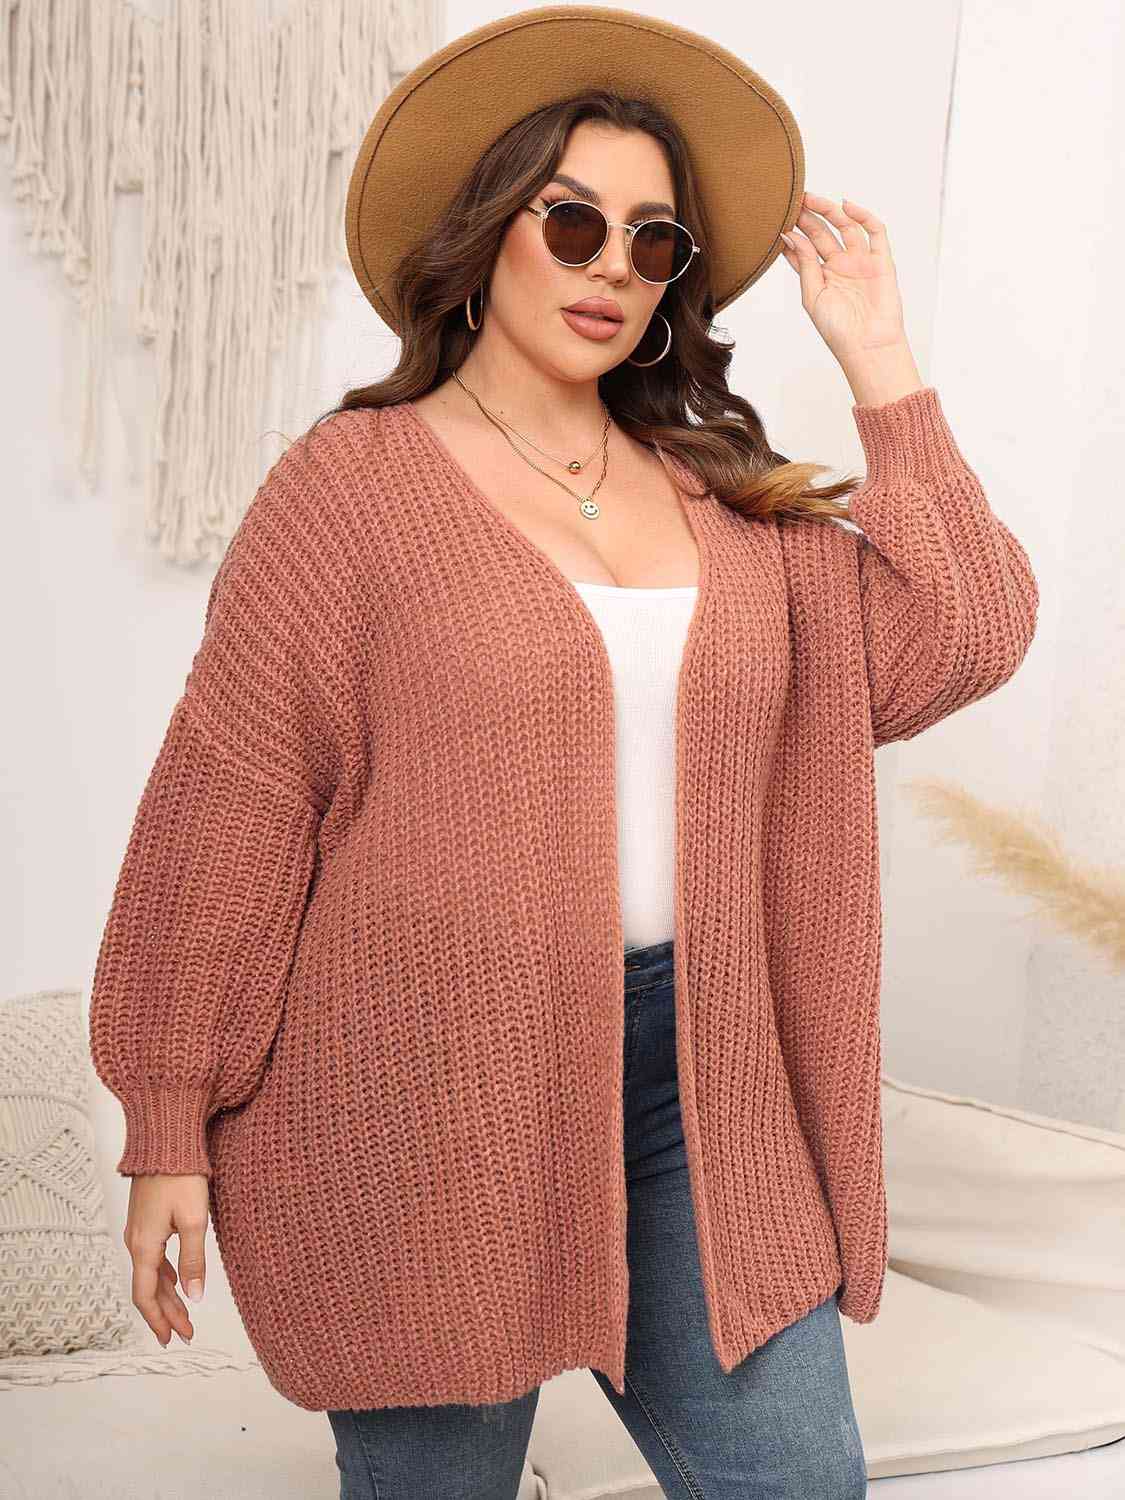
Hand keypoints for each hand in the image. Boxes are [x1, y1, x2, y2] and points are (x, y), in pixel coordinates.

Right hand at [123, 1173, 209, 1346]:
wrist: (165, 1141)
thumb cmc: (181, 1176)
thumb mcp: (195, 1220)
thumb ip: (194, 1260)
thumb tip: (193, 1298)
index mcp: (144, 1246)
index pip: (145, 1296)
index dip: (159, 1320)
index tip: (173, 1339)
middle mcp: (135, 1241)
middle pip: (148, 1288)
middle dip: (166, 1313)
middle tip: (185, 1334)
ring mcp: (139, 1230)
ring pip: (150, 1273)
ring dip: (166, 1295)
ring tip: (184, 1314)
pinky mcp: (146, 1219)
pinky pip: (151, 1257)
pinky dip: (164, 1275)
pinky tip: (175, 1279)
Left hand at [779, 192, 909, 367]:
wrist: (867, 346)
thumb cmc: (838, 330)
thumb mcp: (812, 296)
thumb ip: (804, 264)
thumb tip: (790, 236)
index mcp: (822, 277)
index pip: (805, 249)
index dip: (793, 233)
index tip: (778, 219)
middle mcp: (841, 266)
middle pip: (823, 234)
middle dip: (808, 217)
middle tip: (793, 201)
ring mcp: (861, 262)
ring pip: (845, 228)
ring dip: (829, 211)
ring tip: (810, 199)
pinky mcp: (881, 261)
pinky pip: (875, 232)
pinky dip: (863, 216)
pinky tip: (846, 206)